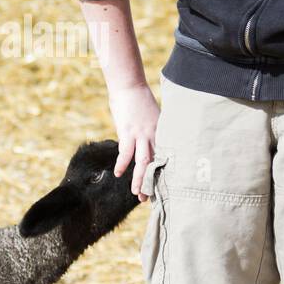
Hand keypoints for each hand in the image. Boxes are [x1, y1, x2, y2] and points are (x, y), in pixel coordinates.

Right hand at [108, 83, 160, 201]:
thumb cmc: (139, 98)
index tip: (164, 188)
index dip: (164, 174)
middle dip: (153, 182)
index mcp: (162, 131)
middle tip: (151, 198)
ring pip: (143, 162)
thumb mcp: (153, 115)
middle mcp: (154, 135)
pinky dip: (121, 164)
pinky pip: (125, 152)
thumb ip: (153, 129)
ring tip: (138, 194)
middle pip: (156, 163)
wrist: (129, 85)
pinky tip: (118, 174)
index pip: (165, 157)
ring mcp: (141, 134)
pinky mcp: (128, 131)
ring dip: (140, 179)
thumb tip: (150, 141)